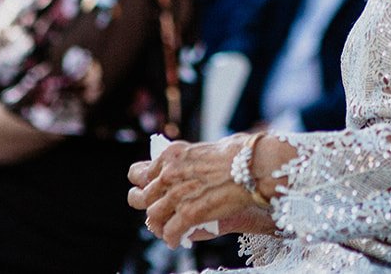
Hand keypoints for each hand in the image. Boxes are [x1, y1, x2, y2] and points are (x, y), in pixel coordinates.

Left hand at [126, 136, 275, 245]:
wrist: (251, 166)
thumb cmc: (238, 154)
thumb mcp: (203, 149)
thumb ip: (189, 161)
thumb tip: (191, 167)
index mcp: (171, 155)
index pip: (140, 173)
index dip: (143, 185)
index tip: (149, 191)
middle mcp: (168, 174)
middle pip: (142, 197)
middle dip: (146, 207)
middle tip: (156, 213)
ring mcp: (176, 194)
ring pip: (153, 216)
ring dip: (158, 226)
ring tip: (166, 230)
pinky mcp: (188, 213)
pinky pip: (170, 231)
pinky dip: (172, 238)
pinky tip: (177, 241)